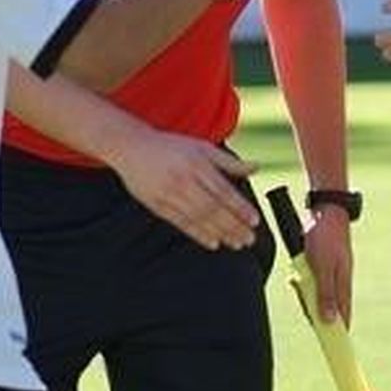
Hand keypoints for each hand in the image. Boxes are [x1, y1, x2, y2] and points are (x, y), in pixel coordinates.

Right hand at [107, 132, 259, 250]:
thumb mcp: (203, 147)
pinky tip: (213, 243)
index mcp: (198, 164)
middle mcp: (184, 180)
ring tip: (236, 243)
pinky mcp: (157, 205)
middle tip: (249, 238)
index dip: (240, 207)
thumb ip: (230, 162)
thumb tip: (257, 167)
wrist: (132, 148)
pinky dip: (198, 234)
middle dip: (233, 225)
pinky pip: (181, 223)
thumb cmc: (172, 147)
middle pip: (213, 208)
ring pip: (199, 218)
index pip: (223, 190)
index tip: (255, 220)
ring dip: (220, 233)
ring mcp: (169, 194)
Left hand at [304, 207, 353, 323]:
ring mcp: (331, 274)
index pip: (343, 318)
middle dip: (313, 310)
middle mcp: (339, 282)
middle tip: (303, 302)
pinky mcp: (322, 266)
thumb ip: (325, 294)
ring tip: (297, 281)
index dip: (338, 333)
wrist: (325, 211)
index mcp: (344, 285)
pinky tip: (295, 275)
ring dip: (305, 293)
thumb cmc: (326, 239)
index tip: (334, 348)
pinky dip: (302, 281)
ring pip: (317, 295)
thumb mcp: (323, 268)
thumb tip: (329, 321)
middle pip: (327, 308)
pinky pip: (311, 281)